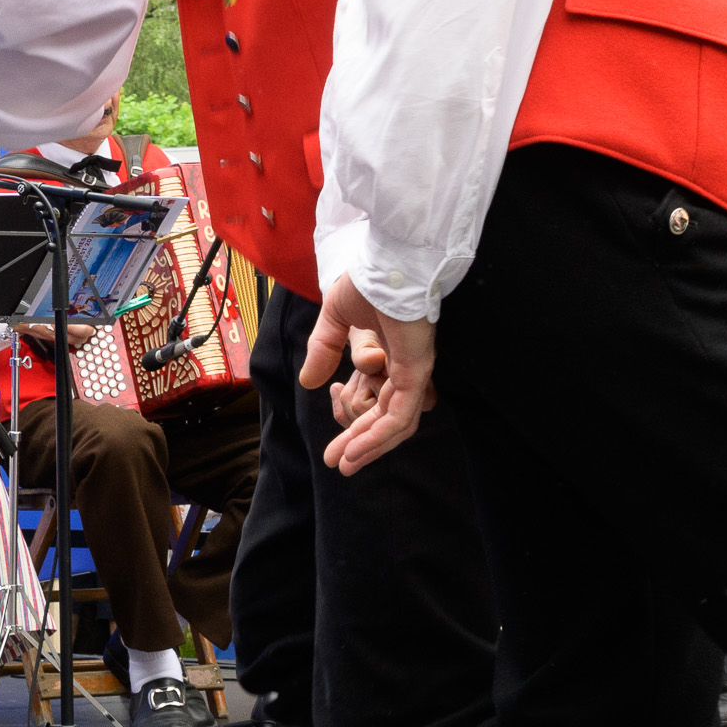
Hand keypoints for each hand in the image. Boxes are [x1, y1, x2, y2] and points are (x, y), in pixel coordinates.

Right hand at [300, 277, 436, 469]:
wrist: (386, 261)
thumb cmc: (367, 281)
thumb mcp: (335, 320)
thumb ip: (323, 350)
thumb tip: (308, 383)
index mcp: (391, 357)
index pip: (378, 403)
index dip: (355, 426)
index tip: (333, 443)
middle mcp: (406, 369)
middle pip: (386, 419)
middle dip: (359, 444)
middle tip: (337, 465)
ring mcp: (414, 371)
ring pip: (394, 423)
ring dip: (369, 446)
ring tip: (345, 464)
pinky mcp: (417, 371)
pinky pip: (400, 414)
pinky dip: (379, 434)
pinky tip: (358, 449)